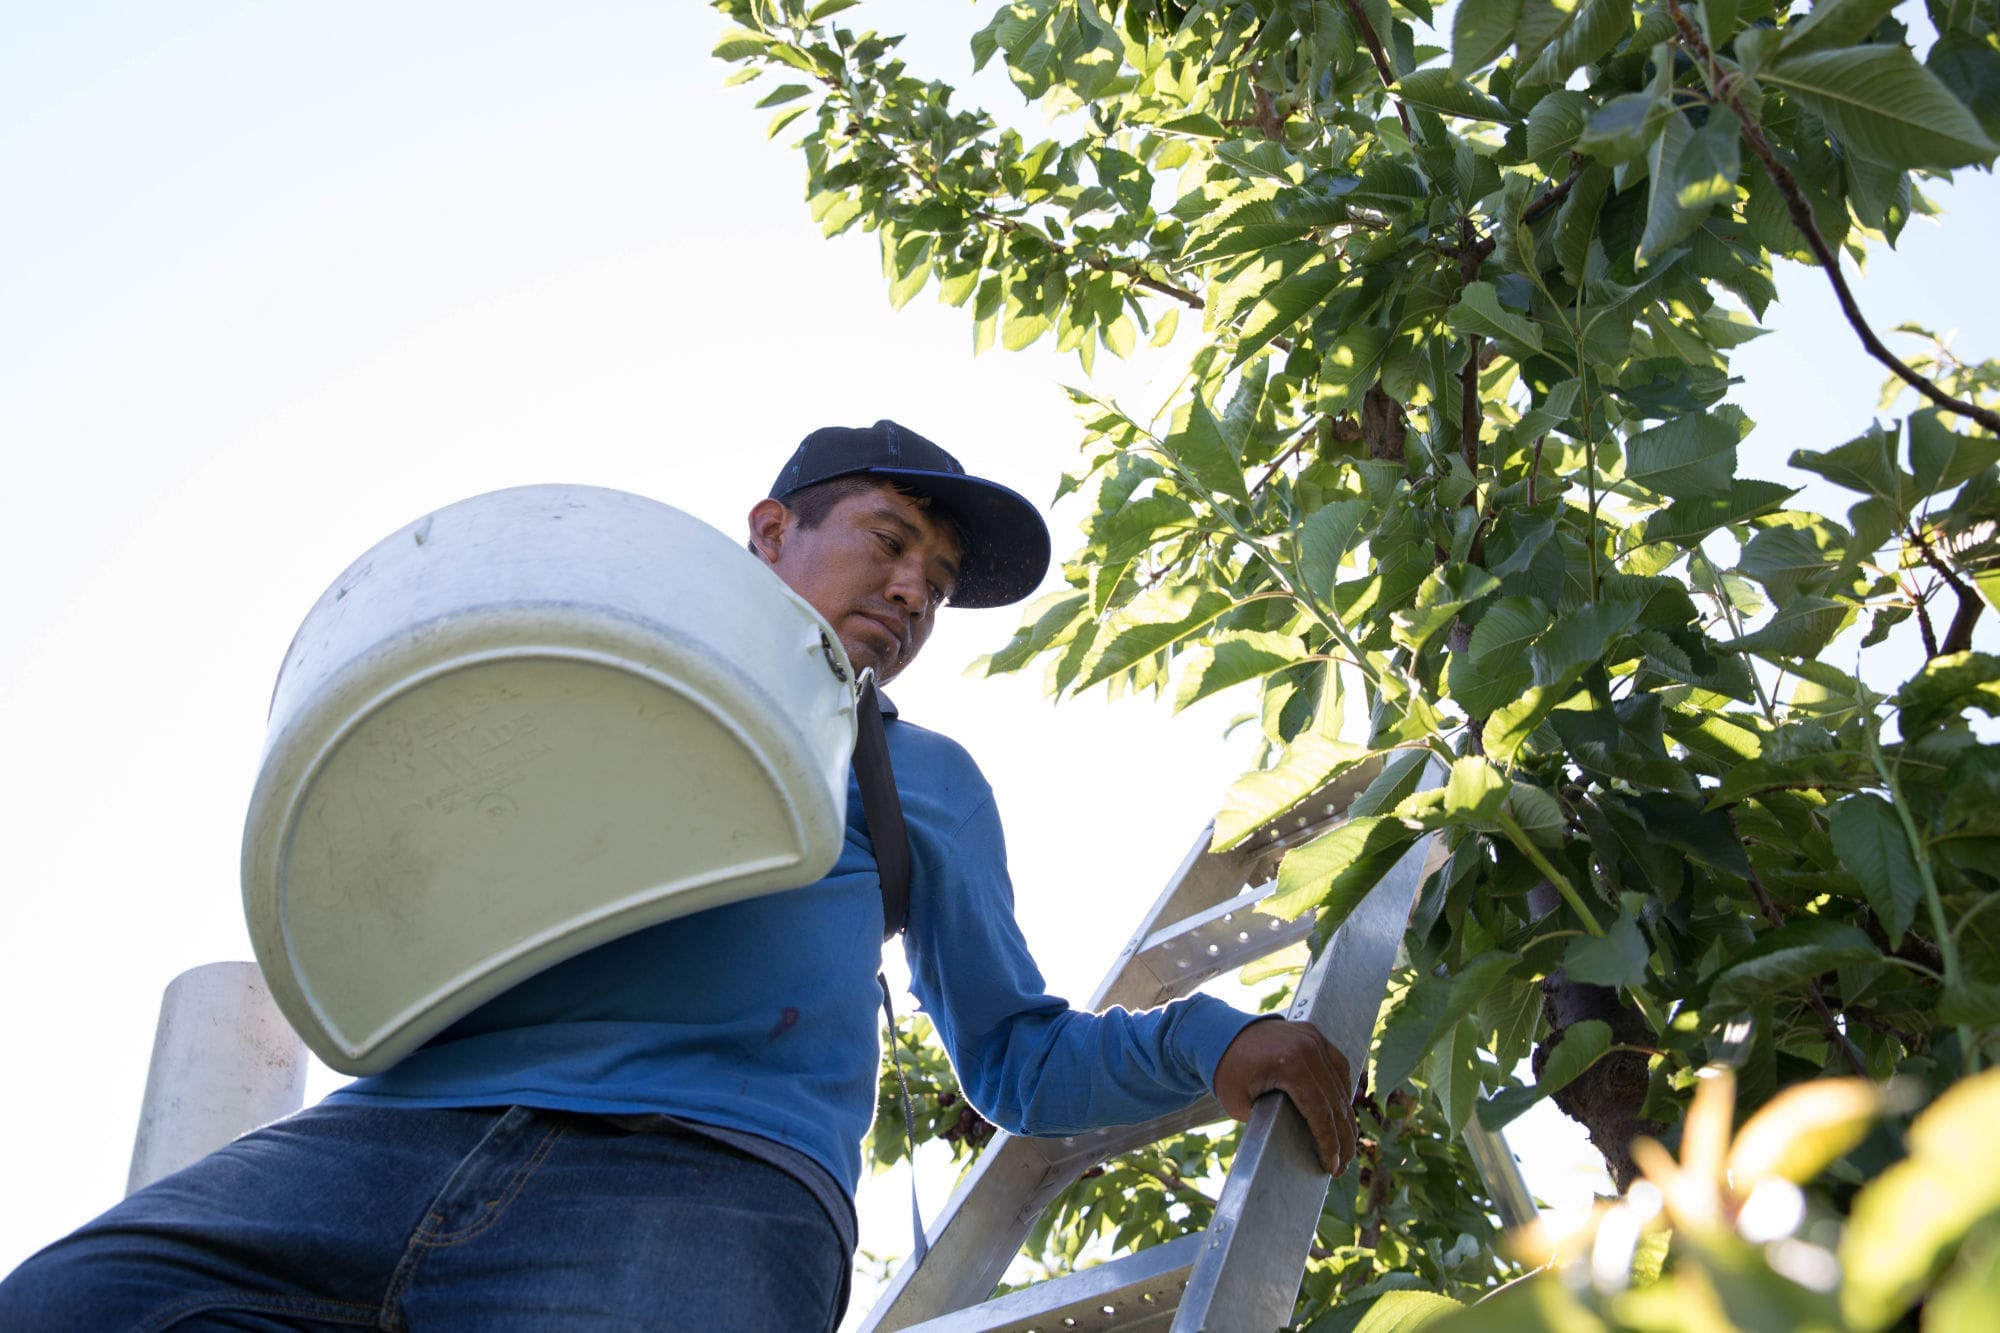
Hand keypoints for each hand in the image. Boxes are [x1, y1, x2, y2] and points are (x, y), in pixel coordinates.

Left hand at [1213, 1018, 1357, 1176]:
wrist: (1219, 1033)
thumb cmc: (1227, 1072)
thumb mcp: (1239, 1105)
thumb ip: (1267, 1123)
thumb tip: (1296, 1145)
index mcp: (1290, 1065)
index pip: (1320, 1112)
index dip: (1329, 1143)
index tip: (1333, 1166)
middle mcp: (1308, 1049)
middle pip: (1336, 1101)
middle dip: (1343, 1137)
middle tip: (1343, 1165)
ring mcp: (1313, 1039)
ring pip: (1340, 1084)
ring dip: (1346, 1116)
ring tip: (1347, 1143)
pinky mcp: (1314, 1034)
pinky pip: (1337, 1065)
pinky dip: (1342, 1089)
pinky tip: (1343, 1110)